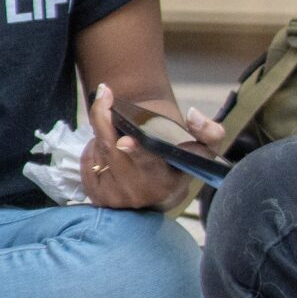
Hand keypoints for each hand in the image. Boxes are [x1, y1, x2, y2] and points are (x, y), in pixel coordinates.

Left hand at [80, 83, 224, 209]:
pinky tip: (107, 148)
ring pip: (99, 153)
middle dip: (105, 125)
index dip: (137, 152)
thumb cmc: (178, 163)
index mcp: (167, 181)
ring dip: (102, 134)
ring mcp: (117, 199)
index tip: (124, 140)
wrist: (159, 188)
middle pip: (114, 153)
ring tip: (117, 131)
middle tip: (104, 98)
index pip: (151, 165)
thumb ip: (209, 132)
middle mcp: (140, 194)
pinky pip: (87, 162)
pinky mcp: (97, 198)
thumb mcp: (201, 150)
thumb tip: (194, 115)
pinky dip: (94, 148)